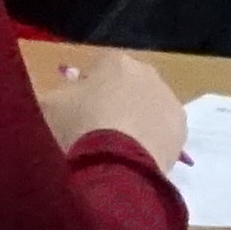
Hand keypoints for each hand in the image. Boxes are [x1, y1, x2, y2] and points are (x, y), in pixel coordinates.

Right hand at [41, 49, 187, 172]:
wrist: (115, 168)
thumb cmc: (78, 129)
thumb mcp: (48, 107)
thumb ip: (55, 94)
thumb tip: (60, 96)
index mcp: (115, 61)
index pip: (98, 67)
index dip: (85, 88)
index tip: (75, 110)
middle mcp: (147, 72)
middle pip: (126, 85)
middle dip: (114, 101)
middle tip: (96, 129)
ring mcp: (169, 100)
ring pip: (147, 107)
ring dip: (135, 120)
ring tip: (116, 148)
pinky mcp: (181, 129)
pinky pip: (161, 130)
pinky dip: (150, 140)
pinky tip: (135, 157)